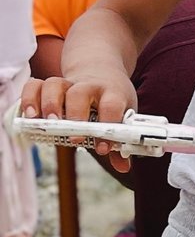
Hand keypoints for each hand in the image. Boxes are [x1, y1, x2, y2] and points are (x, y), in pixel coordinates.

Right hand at [21, 73, 138, 172]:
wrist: (101, 70)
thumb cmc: (112, 98)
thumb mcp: (123, 113)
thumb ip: (120, 140)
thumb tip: (123, 167)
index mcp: (113, 93)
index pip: (112, 105)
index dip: (107, 125)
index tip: (102, 148)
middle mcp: (90, 85)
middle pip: (80, 93)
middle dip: (74, 115)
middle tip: (73, 137)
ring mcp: (68, 83)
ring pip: (55, 85)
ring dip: (48, 105)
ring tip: (46, 124)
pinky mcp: (50, 85)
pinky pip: (35, 85)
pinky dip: (28, 99)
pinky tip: (29, 117)